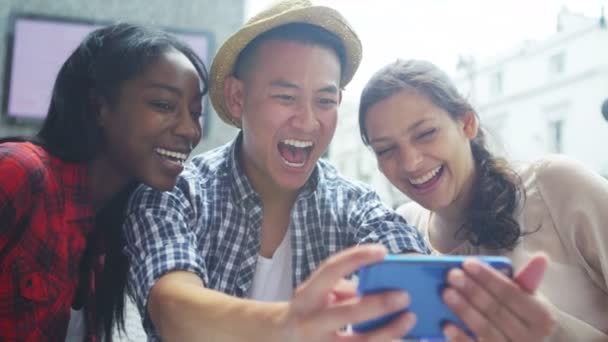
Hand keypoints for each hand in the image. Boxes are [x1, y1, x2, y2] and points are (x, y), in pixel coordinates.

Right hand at [275, 244, 415, 341]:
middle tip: (404, 295)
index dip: (356, 258)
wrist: (280, 339)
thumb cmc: (307, 310)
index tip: (383, 251)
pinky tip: (397, 337)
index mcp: (306, 295)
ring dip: (387, 332)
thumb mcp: (315, 293)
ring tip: (409, 319)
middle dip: (378, 305)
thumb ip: (341, 288)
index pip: (330, 270)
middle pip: (346, 313)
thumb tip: (376, 288)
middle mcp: (309, 321)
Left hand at [442, 253, 555, 340]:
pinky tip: (446, 325)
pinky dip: (460, 338)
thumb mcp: (531, 299)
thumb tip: (541, 256)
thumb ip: (528, 279)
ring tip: (446, 293)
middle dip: (472, 291)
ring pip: (485, 330)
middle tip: (452, 275)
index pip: (511, 293)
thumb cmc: (523, 317)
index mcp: (542, 317)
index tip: (467, 263)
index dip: (489, 278)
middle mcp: (530, 338)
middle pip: (496, 311)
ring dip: (464, 311)